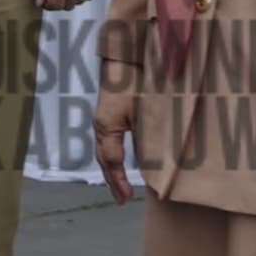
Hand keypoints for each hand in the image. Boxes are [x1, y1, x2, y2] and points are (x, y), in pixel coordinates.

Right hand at [90, 88, 140, 203]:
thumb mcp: (140, 113)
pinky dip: (121, 153)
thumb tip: (151, 165)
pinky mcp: (116, 114)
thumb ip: (141, 138)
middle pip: (105, 159)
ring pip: (108, 150)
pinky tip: (134, 158)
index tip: (124, 199)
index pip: (110, 162)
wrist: (127, 55)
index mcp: (106, 126)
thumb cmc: (130, 82)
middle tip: (122, 198)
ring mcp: (108, 119)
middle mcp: (103, 125)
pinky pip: (115, 139)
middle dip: (113, 179)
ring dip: (115, 167)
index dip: (117, 182)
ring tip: (124, 185)